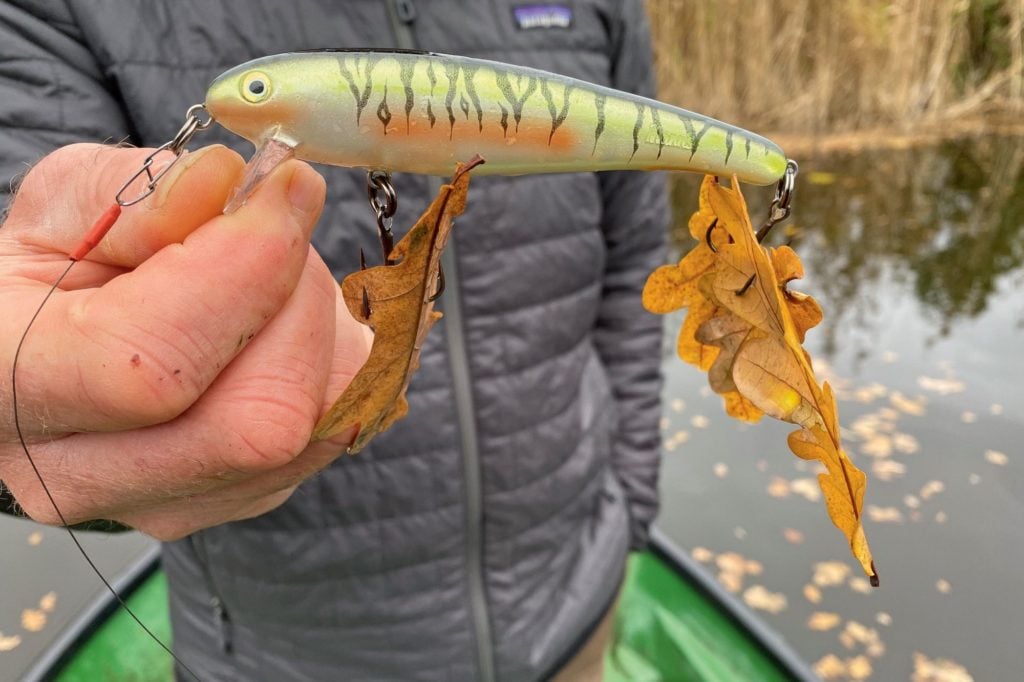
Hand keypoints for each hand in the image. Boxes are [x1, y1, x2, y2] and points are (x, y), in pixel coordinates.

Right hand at [0, 144, 370, 539]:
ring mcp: (172, 504)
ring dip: (324, 330)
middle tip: (278, 231)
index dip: (244, 271)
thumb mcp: (68, 207)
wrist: (61, 356)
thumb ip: (137, 192)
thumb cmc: (57, 273)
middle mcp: (87, 477)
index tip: (285, 190)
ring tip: (272, 280)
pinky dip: (334, 361)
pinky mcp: (242, 500)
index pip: (150, 367)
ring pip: (317, 428)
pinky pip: (337, 430)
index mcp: (11, 386)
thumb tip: (227, 183)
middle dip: (298, 302)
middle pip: (258, 421)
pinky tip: (282, 327)